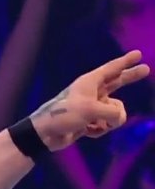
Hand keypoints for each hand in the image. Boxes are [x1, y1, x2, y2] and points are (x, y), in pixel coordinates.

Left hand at [30, 51, 148, 150]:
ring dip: (109, 121)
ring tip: (93, 124)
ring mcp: (91, 107)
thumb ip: (113, 113)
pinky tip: (86, 131)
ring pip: (115, 112)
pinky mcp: (88, 121)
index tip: (138, 54)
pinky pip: (105, 125)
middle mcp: (91, 92)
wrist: (45, 135)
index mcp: (89, 82)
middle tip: (146, 70)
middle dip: (130, 77)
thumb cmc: (64, 115)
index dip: (125, 61)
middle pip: (117, 82)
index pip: (111, 69)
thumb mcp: (91, 110)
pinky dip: (99, 129)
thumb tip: (119, 119)